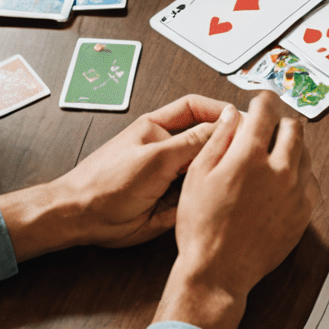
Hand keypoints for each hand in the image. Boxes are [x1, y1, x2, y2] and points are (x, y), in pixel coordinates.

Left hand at [0, 95, 231, 259]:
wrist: (81, 219)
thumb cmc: (105, 182)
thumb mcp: (156, 157)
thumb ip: (193, 141)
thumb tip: (225, 122)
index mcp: (159, 128)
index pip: (198, 109)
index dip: (221, 112)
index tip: (243, 121)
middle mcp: (167, 150)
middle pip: (205, 140)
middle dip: (223, 145)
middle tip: (247, 152)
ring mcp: (168, 176)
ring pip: (203, 170)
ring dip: (215, 174)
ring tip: (236, 178)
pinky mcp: (169, 202)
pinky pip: (194, 196)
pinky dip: (204, 198)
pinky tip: (216, 200)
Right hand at [158, 94, 321, 328]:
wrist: (218, 271)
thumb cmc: (202, 228)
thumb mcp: (198, 176)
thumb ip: (218, 139)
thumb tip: (233, 114)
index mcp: (249, 157)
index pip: (266, 111)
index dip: (263, 100)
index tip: (261, 100)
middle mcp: (279, 170)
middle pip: (293, 127)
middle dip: (280, 120)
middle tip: (269, 124)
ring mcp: (296, 192)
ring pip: (305, 152)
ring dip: (292, 145)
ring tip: (274, 152)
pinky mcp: (304, 212)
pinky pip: (311, 180)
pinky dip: (301, 172)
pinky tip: (285, 178)